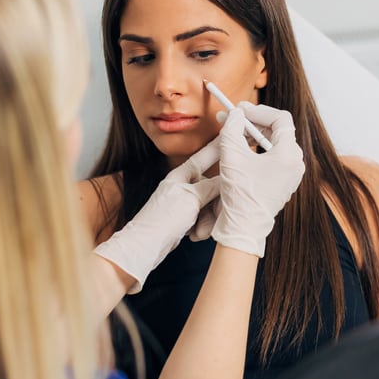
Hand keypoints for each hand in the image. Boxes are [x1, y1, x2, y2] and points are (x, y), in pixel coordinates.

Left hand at [93, 140, 220, 290]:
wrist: (145, 245)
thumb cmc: (162, 219)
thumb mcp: (191, 198)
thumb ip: (211, 186)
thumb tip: (227, 179)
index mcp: (183, 174)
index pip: (206, 155)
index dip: (221, 146)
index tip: (233, 133)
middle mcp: (185, 185)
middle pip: (214, 186)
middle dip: (216, 204)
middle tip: (218, 217)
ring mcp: (185, 201)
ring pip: (211, 204)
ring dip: (209, 220)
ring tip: (198, 232)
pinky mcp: (186, 216)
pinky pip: (204, 217)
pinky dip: (202, 227)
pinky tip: (194, 235)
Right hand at [211, 103, 304, 256]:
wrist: (244, 229)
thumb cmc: (240, 195)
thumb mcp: (231, 155)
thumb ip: (232, 128)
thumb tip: (235, 113)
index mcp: (289, 155)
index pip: (280, 119)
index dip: (259, 110)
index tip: (240, 110)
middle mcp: (296, 164)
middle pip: (279, 131)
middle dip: (254, 122)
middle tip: (234, 118)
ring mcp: (292, 175)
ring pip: (276, 144)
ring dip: (255, 136)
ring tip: (235, 133)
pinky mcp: (284, 183)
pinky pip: (274, 159)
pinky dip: (259, 150)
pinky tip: (242, 151)